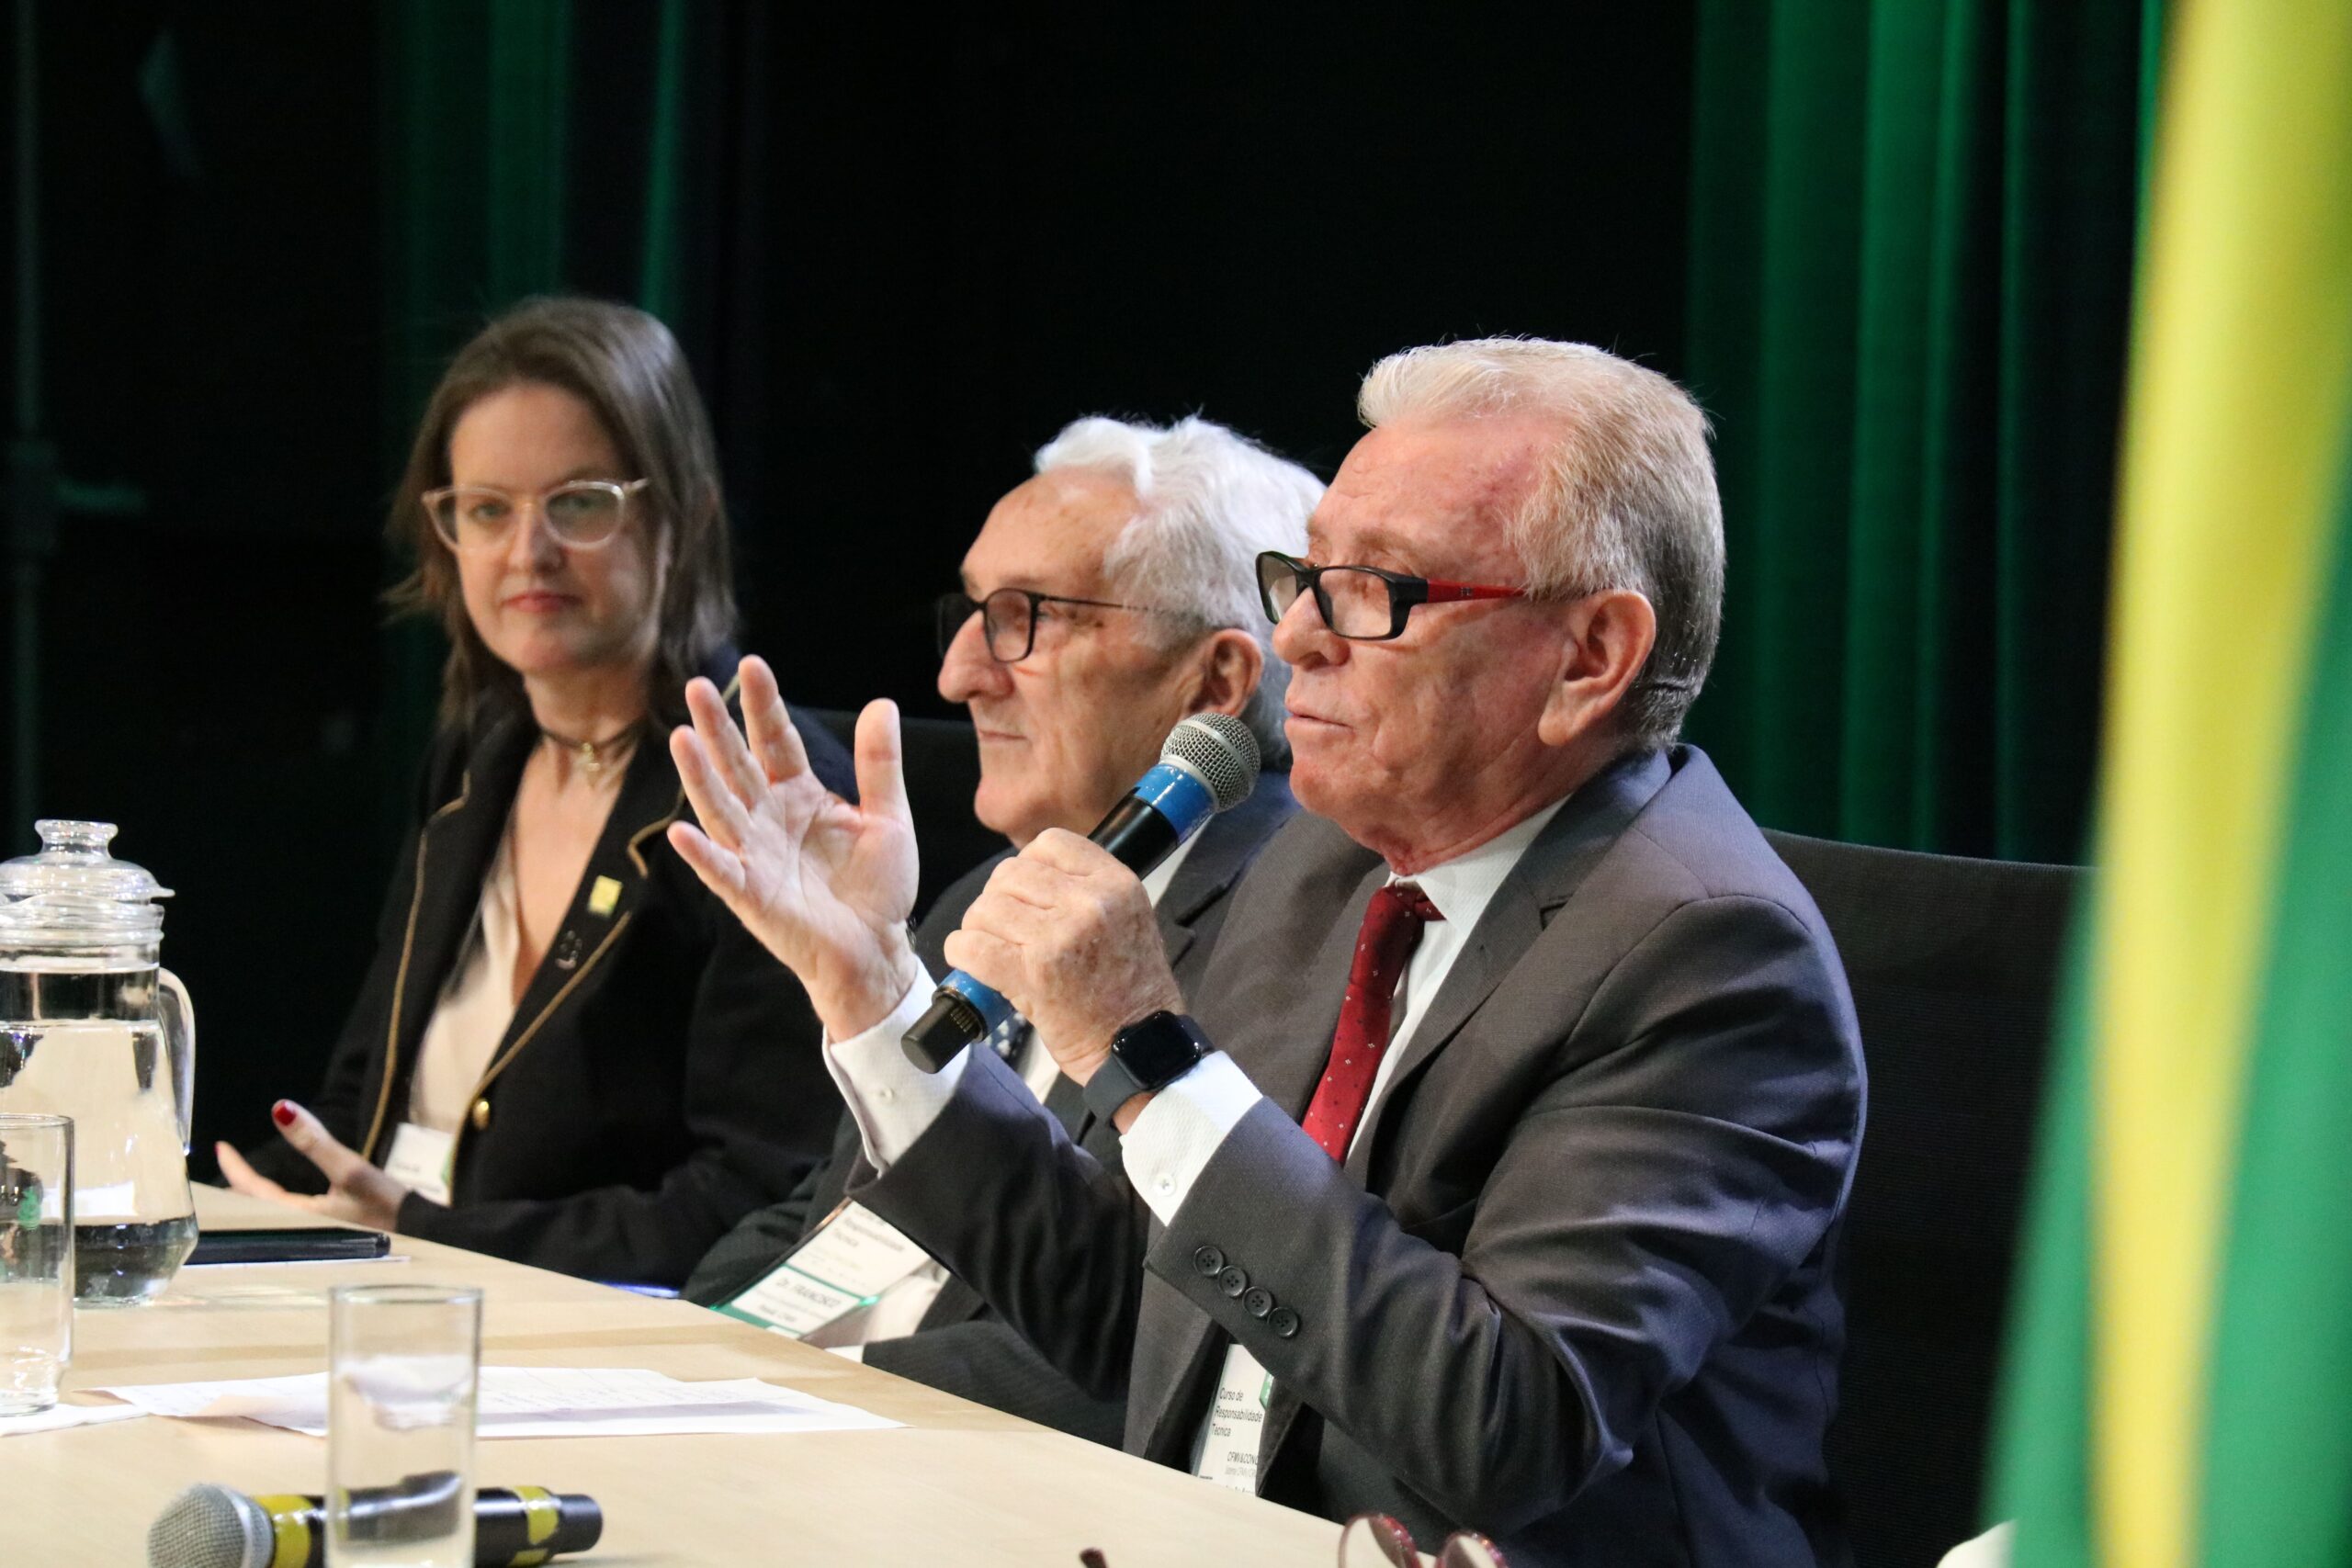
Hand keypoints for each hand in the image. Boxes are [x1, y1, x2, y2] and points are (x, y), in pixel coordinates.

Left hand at [214, 1101, 409, 1230]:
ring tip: (245, 1173)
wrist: (418, 1233)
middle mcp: (296, 1226)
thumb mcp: (351, 1170)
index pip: (251, 1190)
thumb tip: (280, 1109)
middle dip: (237, 1184)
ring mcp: (310, 1230)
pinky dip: (272, 1197)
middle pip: (252, 1204)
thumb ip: (314, 1141)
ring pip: (267, 1210)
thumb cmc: (385, 1206)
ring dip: (253, 1192)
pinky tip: (278, 1190)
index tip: (221, 1146)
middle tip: (228, 1160)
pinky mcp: (324, 1229)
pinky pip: (285, 1211)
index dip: (233, 1168)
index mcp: (296, 1216)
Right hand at [667, 655, 919, 1036]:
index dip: (763, 705)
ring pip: (721, 808)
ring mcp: (756, 855)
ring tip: (681, 737)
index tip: (751, 664)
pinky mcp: (753, 896)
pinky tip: (681, 831)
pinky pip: (723, 871)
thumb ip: (879, 765)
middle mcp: (769, 819)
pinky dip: (702, 854)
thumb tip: (881, 704)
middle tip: (697, 686)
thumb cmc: (878, 887)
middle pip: (738, 765)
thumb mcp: (889, 818)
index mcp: (799, 795)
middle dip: (718, 727)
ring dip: (700, 776)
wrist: (876, 949)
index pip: (776, 741)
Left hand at [941, 828, 1183, 1085]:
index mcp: (1116, 883)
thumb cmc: (1131, 988)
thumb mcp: (1128, 917)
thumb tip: (1023, 877)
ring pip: (986, 908)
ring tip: (993, 949)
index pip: (1049, 844)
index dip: (1027, 865)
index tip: (1025, 893)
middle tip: (1005, 929)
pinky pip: (972, 946)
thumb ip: (1086, 888)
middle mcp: (1089, 902)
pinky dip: (962, 953)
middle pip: (1010, 874)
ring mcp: (1059, 937)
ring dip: (978, 929)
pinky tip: (971, 962)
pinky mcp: (1032, 973)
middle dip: (998, 900)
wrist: (1138, 1046)